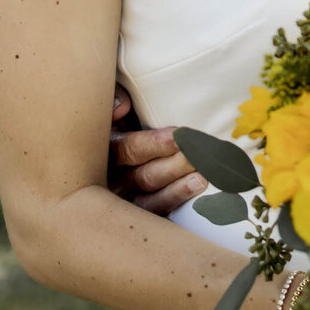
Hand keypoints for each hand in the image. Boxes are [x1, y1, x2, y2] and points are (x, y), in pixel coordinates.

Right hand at [108, 86, 205, 214]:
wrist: (117, 140)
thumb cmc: (120, 115)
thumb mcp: (109, 101)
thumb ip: (115, 96)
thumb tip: (121, 109)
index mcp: (105, 148)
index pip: (129, 149)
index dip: (154, 144)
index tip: (180, 136)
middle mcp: (111, 178)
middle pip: (145, 176)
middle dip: (176, 165)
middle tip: (204, 154)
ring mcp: (125, 199)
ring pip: (151, 200)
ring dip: (180, 187)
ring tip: (204, 175)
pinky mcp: (139, 212)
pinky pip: (157, 213)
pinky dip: (177, 200)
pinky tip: (198, 189)